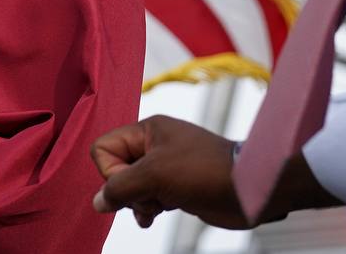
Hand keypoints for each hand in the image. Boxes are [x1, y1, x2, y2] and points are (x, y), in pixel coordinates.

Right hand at [90, 115, 246, 229]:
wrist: (246, 189)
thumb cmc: (205, 171)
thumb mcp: (155, 175)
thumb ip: (120, 187)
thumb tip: (98, 202)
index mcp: (147, 130)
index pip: (105, 148)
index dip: (111, 171)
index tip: (135, 182)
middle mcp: (154, 145)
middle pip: (116, 168)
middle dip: (127, 190)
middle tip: (148, 196)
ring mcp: (166, 166)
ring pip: (131, 186)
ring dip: (138, 202)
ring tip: (155, 208)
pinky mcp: (176, 186)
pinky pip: (148, 197)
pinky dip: (148, 208)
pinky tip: (156, 215)